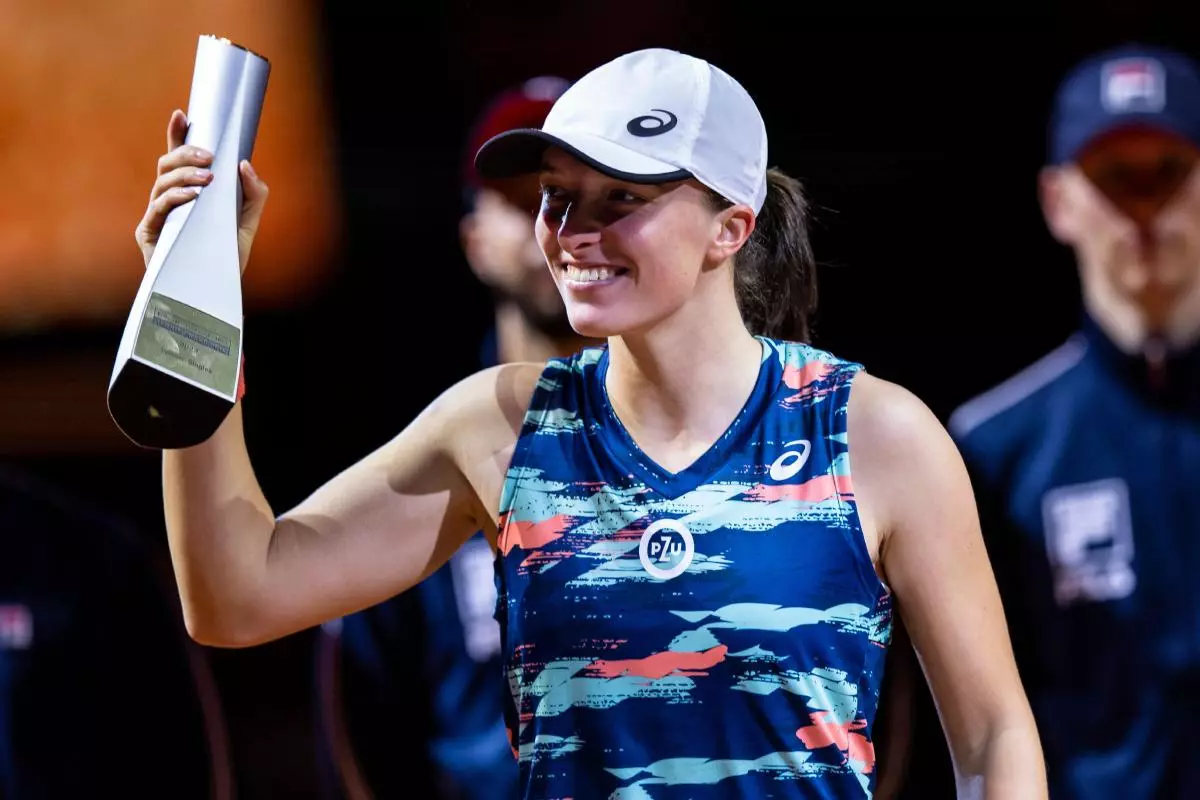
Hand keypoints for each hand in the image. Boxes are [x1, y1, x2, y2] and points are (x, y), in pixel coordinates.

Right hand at [134, 108, 268, 273]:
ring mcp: (156, 216)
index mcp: (187, 194)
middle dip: (186, 153)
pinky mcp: (149, 234)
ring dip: (184, 175)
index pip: (178, 159)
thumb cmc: (226, 258)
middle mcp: (168, 201)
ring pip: (161, 181)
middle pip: (166, 164)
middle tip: (209, 156)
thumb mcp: (247, 223)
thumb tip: (244, 162)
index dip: (176, 134)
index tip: (183, 114)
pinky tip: (193, 197)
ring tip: (207, 178)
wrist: (217, 293)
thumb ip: (252, 194)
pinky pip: (158, 208)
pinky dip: (175, 197)